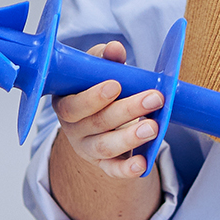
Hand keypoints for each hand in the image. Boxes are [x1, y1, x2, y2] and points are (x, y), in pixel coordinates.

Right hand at [39, 41, 165, 219]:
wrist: (98, 119)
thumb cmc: (97, 90)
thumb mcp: (99, 72)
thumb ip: (106, 60)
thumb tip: (115, 48)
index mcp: (66, 104)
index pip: (74, 105)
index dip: (93, 97)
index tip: (116, 85)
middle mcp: (73, 129)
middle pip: (96, 123)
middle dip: (126, 110)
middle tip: (154, 98)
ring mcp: (88, 149)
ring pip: (106, 146)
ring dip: (130, 137)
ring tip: (153, 126)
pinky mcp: (104, 164)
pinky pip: (113, 170)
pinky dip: (127, 169)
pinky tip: (143, 163)